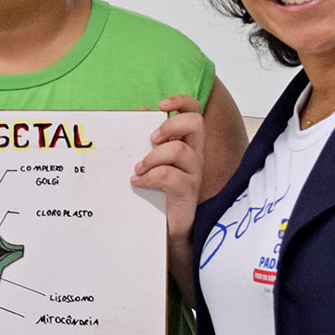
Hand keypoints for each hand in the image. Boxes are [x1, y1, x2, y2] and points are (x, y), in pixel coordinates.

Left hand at [132, 95, 207, 297]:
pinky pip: (170, 175)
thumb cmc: (159, 194)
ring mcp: (194, 174)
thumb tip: (140, 113)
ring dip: (153, 156)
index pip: (194, 112)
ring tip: (138, 170)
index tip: (161, 105)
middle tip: (152, 139)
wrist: (168, 231)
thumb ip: (149, 140)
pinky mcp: (187, 192)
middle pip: (196, 123)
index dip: (181, 102)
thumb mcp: (152, 163)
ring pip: (179, 150)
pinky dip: (150, 176)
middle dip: (170, 124)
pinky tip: (138, 183)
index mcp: (187, 144)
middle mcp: (195, 156)